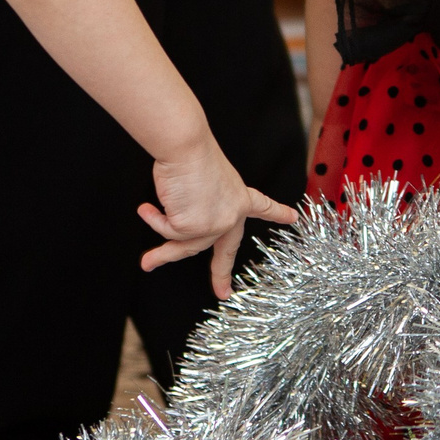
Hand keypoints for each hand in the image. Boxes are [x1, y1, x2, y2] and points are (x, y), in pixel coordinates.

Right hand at [137, 131, 299, 296]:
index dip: (277, 213)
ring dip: (161, 256)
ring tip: (147, 263)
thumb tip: (177, 230)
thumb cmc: (192, 156)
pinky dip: (154, 219)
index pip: (263, 206)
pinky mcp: (193, 229)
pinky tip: (147, 208)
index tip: (292, 217)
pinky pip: (167, 231)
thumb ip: (200, 208)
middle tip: (222, 291)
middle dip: (221, 273)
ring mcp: (214, 225)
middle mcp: (232, 215)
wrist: (186, 149)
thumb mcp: (206, 182)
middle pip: (225, 249)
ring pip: (185, 247)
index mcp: (239, 197)